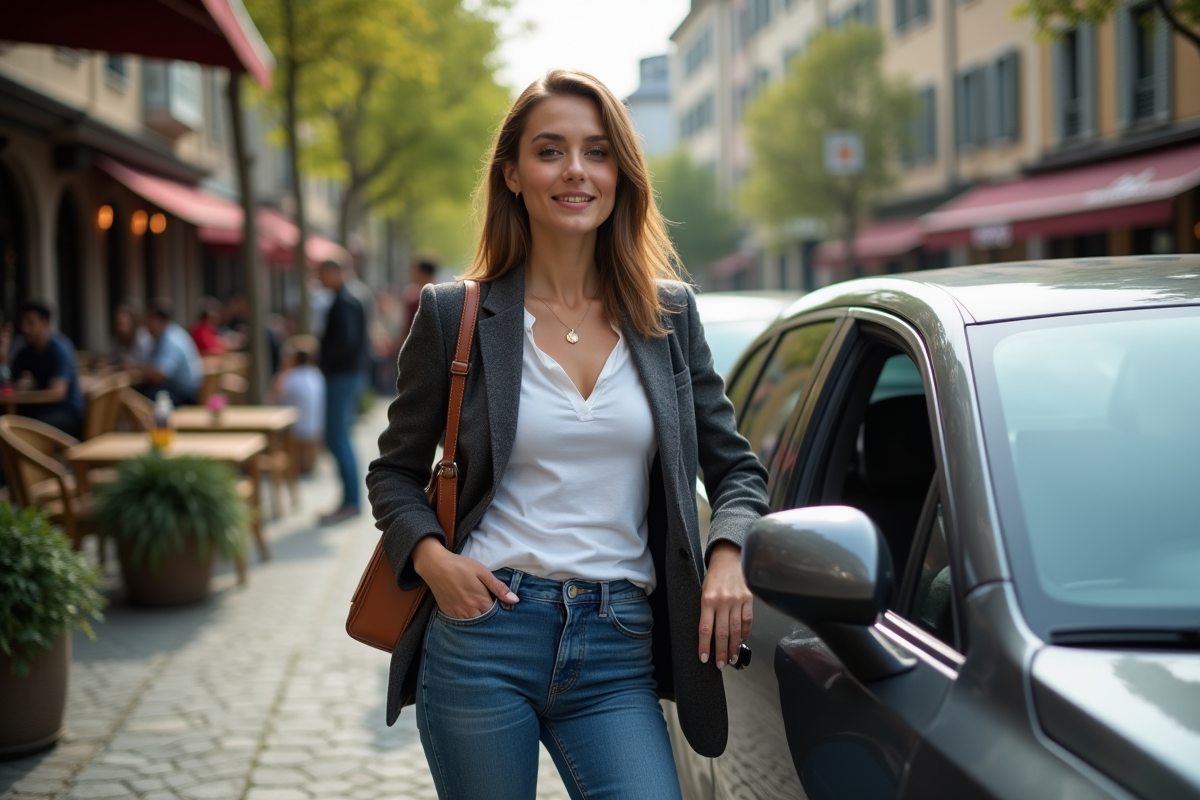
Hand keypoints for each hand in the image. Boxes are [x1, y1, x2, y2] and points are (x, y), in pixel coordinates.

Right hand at [411, 536, 518, 618]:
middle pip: (485, 619)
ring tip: (475, 604)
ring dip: (477, 616)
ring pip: (473, 622)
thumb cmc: (461, 566)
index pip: (496, 613)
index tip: (497, 601)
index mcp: (481, 602)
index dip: (499, 608)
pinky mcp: (449, 613)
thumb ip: (498, 587)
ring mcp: (458, 614)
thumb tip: (514, 600)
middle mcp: (470, 612)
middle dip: (488, 614)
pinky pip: (461, 621)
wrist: (435, 566)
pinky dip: (465, 617)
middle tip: (485, 600)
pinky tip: (465, 606)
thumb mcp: (482, 572)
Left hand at [698, 541, 752, 669]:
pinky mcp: (748, 599)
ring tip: (731, 658)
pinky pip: (747, 621)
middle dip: (720, 652)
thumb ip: (706, 610)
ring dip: (733, 647)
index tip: (704, 658)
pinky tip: (741, 642)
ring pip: (736, 630)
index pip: (705, 628)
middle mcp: (723, 601)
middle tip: (719, 665)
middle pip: (722, 633)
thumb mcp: (703, 590)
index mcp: (707, 599)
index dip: (704, 645)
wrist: (729, 558)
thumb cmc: (714, 576)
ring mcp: (737, 601)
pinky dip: (745, 633)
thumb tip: (707, 634)